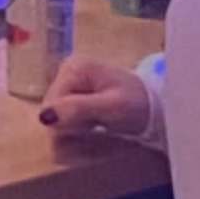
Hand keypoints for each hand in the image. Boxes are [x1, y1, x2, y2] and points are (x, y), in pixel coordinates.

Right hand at [35, 57, 152, 140]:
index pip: (50, 106)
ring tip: (97, 126)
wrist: (155, 107)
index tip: (91, 127)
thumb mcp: (112, 108)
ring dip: (74, 130)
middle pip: (50, 113)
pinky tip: (93, 126)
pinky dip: (77, 129)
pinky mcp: (71, 96)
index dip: (67, 123)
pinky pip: (63, 120)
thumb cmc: (137, 105)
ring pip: (55, 119)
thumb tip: (44, 116)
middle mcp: (65, 72)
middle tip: (96, 127)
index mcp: (73, 68)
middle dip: (71, 127)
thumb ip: (79, 109)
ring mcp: (68, 84)